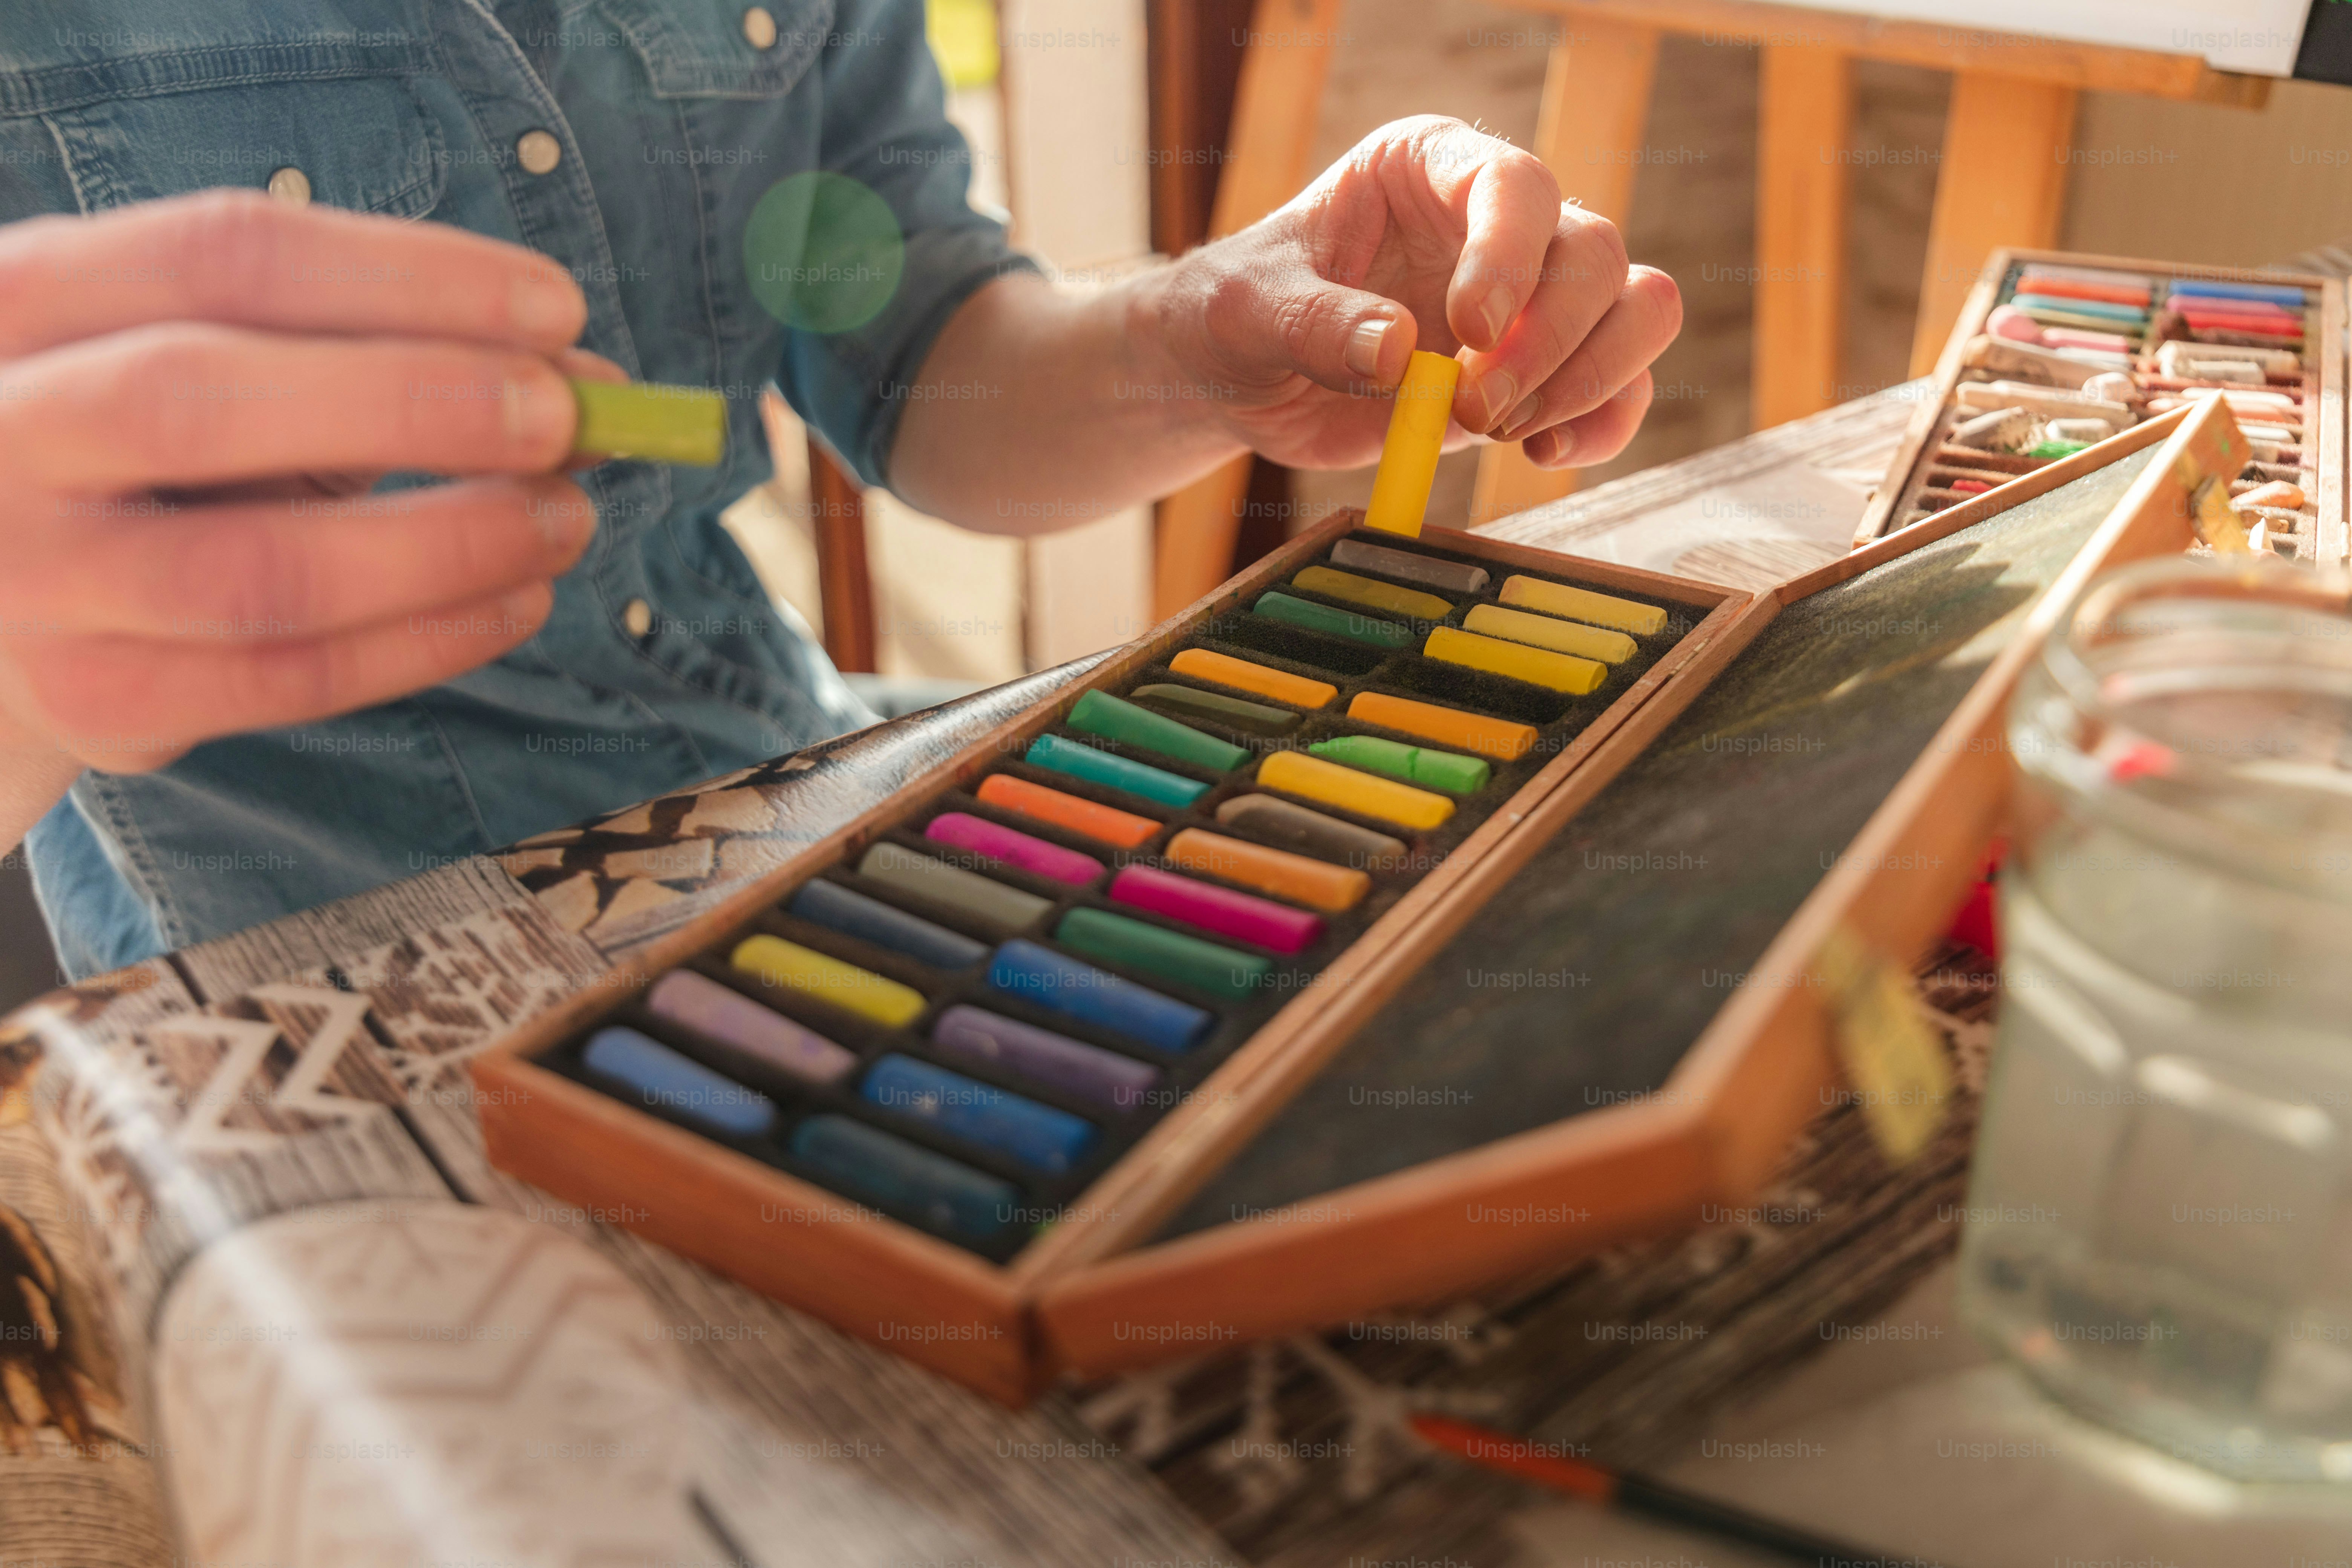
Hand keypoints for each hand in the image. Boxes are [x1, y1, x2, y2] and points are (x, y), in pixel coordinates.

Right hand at [0, 189, 602, 812]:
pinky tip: (516, 599)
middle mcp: (1, 430)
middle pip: (205, 397)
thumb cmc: (152, 452)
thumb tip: (593, 385)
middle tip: (564, 418)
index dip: (408, 277)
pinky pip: (294, 679)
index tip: (557, 309)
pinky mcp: (100, 702)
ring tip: (565, 519)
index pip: (224, 254)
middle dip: (414, 404)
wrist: (6, 592)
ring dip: (450, 544)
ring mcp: (37, 582)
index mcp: (31, 297)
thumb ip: (389, 354)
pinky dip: (431, 641)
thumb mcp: (234, 363)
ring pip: (264, 572)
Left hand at [1139, 116, 1680, 471]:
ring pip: (1636, 308)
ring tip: (1500, 430)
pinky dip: (1603, 423)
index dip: (1510, 258)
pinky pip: (1620, 386)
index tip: (1470, 333)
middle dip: (1549, 342)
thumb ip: (1313, 323)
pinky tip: (1542, 454)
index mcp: (1429, 168)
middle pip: (1595, 253)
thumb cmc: (1237, 314)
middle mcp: (1498, 222)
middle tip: (1472, 409)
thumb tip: (1394, 351)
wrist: (1242, 378)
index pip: (1516, 184)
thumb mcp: (1247, 310)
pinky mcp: (1539, 371)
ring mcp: (1531, 298)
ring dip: (1589, 380)